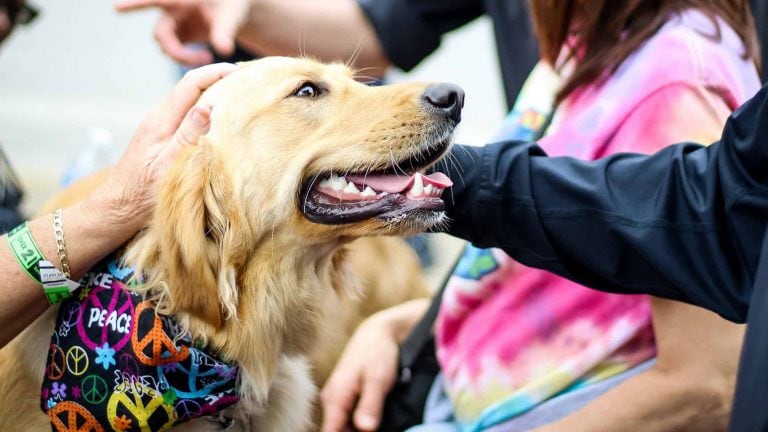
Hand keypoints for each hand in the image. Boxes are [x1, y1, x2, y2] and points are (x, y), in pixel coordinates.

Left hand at [80, 62, 236, 241]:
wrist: (116, 210)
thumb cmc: (141, 194)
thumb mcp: (167, 167)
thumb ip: (186, 137)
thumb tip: (207, 107)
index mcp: (160, 120)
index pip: (190, 84)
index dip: (215, 72)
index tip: (240, 71)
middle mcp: (159, 118)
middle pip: (191, 88)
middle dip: (218, 80)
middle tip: (246, 82)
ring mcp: (159, 128)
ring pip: (189, 102)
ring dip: (213, 96)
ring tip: (239, 98)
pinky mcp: (161, 139)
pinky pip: (187, 117)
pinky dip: (206, 112)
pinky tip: (220, 121)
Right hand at [115, 0, 250, 65]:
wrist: (235, 11)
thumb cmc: (232, 5)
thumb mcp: (232, 15)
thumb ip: (225, 31)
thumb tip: (224, 51)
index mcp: (180, 0)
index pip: (155, 1)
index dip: (135, 4)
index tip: (117, 8)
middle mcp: (172, 10)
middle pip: (161, 35)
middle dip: (177, 52)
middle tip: (205, 60)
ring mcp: (174, 24)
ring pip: (166, 46)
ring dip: (184, 57)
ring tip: (208, 58)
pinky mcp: (179, 36)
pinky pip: (175, 51)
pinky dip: (188, 59)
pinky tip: (205, 57)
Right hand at [321, 314, 399, 431]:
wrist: (377, 333)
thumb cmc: (377, 353)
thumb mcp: (378, 379)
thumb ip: (370, 405)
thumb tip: (365, 429)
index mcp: (336, 398)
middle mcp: (331, 400)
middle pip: (337, 431)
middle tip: (375, 427)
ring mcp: (337, 399)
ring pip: (343, 425)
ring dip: (357, 429)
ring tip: (377, 422)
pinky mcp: (346, 397)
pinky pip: (348, 417)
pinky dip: (359, 422)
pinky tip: (373, 418)